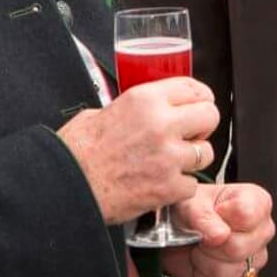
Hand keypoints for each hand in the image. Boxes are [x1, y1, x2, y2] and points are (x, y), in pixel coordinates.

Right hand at [58, 79, 219, 223]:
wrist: (66, 184)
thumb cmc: (77, 152)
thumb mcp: (103, 112)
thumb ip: (134, 108)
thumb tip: (146, 110)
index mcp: (145, 100)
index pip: (194, 88)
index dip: (199, 99)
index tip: (199, 105)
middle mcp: (161, 124)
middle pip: (210, 116)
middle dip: (202, 126)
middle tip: (190, 135)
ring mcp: (168, 157)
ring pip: (207, 152)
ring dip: (193, 159)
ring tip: (172, 162)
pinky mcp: (167, 187)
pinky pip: (192, 184)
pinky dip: (181, 187)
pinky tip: (163, 184)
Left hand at [162, 183, 274, 276]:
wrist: (179, 230)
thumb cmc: (192, 209)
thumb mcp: (190, 202)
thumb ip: (203, 216)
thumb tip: (220, 235)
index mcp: (258, 203)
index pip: (246, 216)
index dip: (221, 219)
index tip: (212, 214)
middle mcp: (262, 231)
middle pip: (238, 248)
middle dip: (210, 245)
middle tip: (201, 235)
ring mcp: (256, 259)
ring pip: (231, 272)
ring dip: (205, 262)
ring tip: (201, 248)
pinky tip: (203, 263)